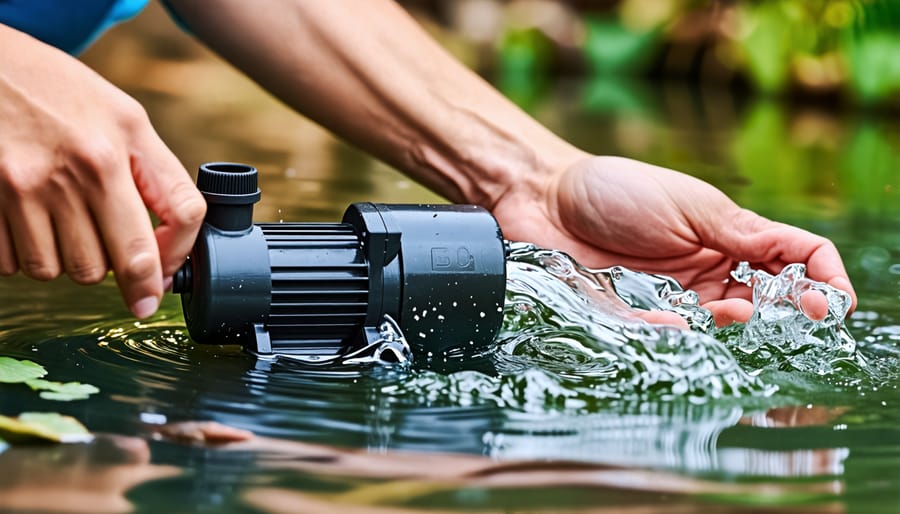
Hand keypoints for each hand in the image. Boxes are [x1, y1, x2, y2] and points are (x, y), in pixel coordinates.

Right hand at [0, 25, 204, 317]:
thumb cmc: (59, 91)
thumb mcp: (124, 118)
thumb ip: (155, 175)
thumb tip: (168, 246)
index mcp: (119, 148)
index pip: (179, 217)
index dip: (175, 259)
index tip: (161, 281)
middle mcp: (77, 171)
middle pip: (111, 265)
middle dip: (113, 268)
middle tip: (107, 247)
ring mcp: (24, 189)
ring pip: (61, 272)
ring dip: (66, 260)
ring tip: (62, 221)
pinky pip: (14, 265)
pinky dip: (24, 254)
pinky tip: (26, 219)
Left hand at [492, 155, 855, 324]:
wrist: (545, 195)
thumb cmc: (616, 189)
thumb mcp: (689, 204)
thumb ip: (741, 235)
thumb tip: (800, 263)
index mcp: (731, 237)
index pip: (794, 259)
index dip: (819, 281)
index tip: (827, 303)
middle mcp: (707, 271)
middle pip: (761, 304)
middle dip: (770, 314)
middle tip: (754, 311)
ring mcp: (671, 296)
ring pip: (715, 328)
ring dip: (722, 326)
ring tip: (713, 312)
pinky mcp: (631, 314)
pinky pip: (659, 336)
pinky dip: (669, 333)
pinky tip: (671, 322)